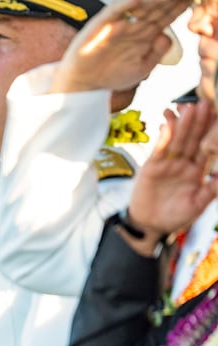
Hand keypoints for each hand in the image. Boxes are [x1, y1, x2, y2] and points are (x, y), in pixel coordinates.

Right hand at [50, 0, 189, 92]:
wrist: (84, 85)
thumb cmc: (110, 77)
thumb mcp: (142, 67)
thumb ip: (157, 52)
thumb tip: (167, 35)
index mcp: (143, 36)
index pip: (164, 17)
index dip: (177, 9)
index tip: (189, 0)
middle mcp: (132, 27)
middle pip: (154, 8)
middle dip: (168, 1)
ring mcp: (117, 25)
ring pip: (138, 7)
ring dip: (152, 0)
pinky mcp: (100, 26)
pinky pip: (112, 13)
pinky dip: (124, 6)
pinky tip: (138, 2)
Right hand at [128, 101, 216, 243]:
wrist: (150, 226)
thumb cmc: (176, 217)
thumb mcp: (197, 205)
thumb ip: (211, 190)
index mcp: (197, 171)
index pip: (207, 148)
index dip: (212, 133)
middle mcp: (183, 163)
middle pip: (192, 139)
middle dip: (199, 122)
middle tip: (205, 103)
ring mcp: (167, 164)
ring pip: (176, 141)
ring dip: (182, 125)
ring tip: (188, 108)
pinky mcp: (151, 167)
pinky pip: (158, 150)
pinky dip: (162, 138)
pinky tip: (166, 125)